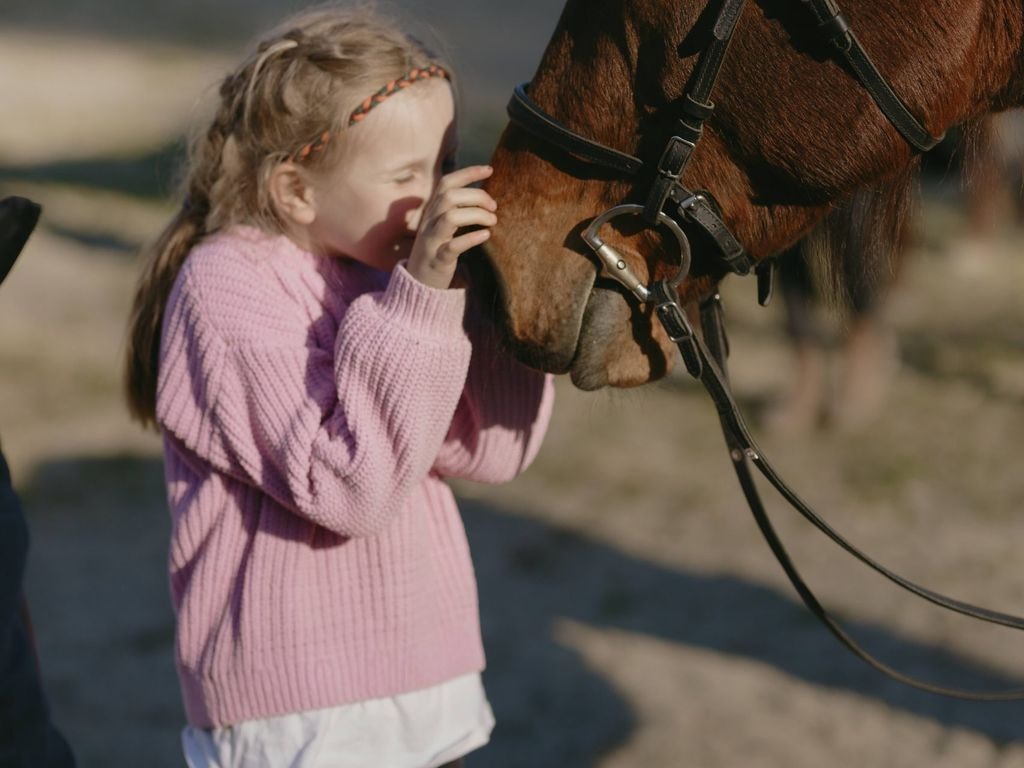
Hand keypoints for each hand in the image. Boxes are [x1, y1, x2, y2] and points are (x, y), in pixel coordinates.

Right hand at [406, 165, 496, 288]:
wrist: (418, 282)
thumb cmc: (437, 250)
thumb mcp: (442, 226)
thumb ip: (455, 210)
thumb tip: (483, 196)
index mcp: (432, 211)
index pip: (446, 183)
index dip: (468, 173)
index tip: (489, 169)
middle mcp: (429, 222)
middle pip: (450, 197)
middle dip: (477, 196)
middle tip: (494, 207)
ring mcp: (432, 240)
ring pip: (450, 217)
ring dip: (476, 215)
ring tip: (492, 221)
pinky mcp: (438, 259)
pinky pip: (453, 246)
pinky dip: (471, 238)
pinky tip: (485, 235)